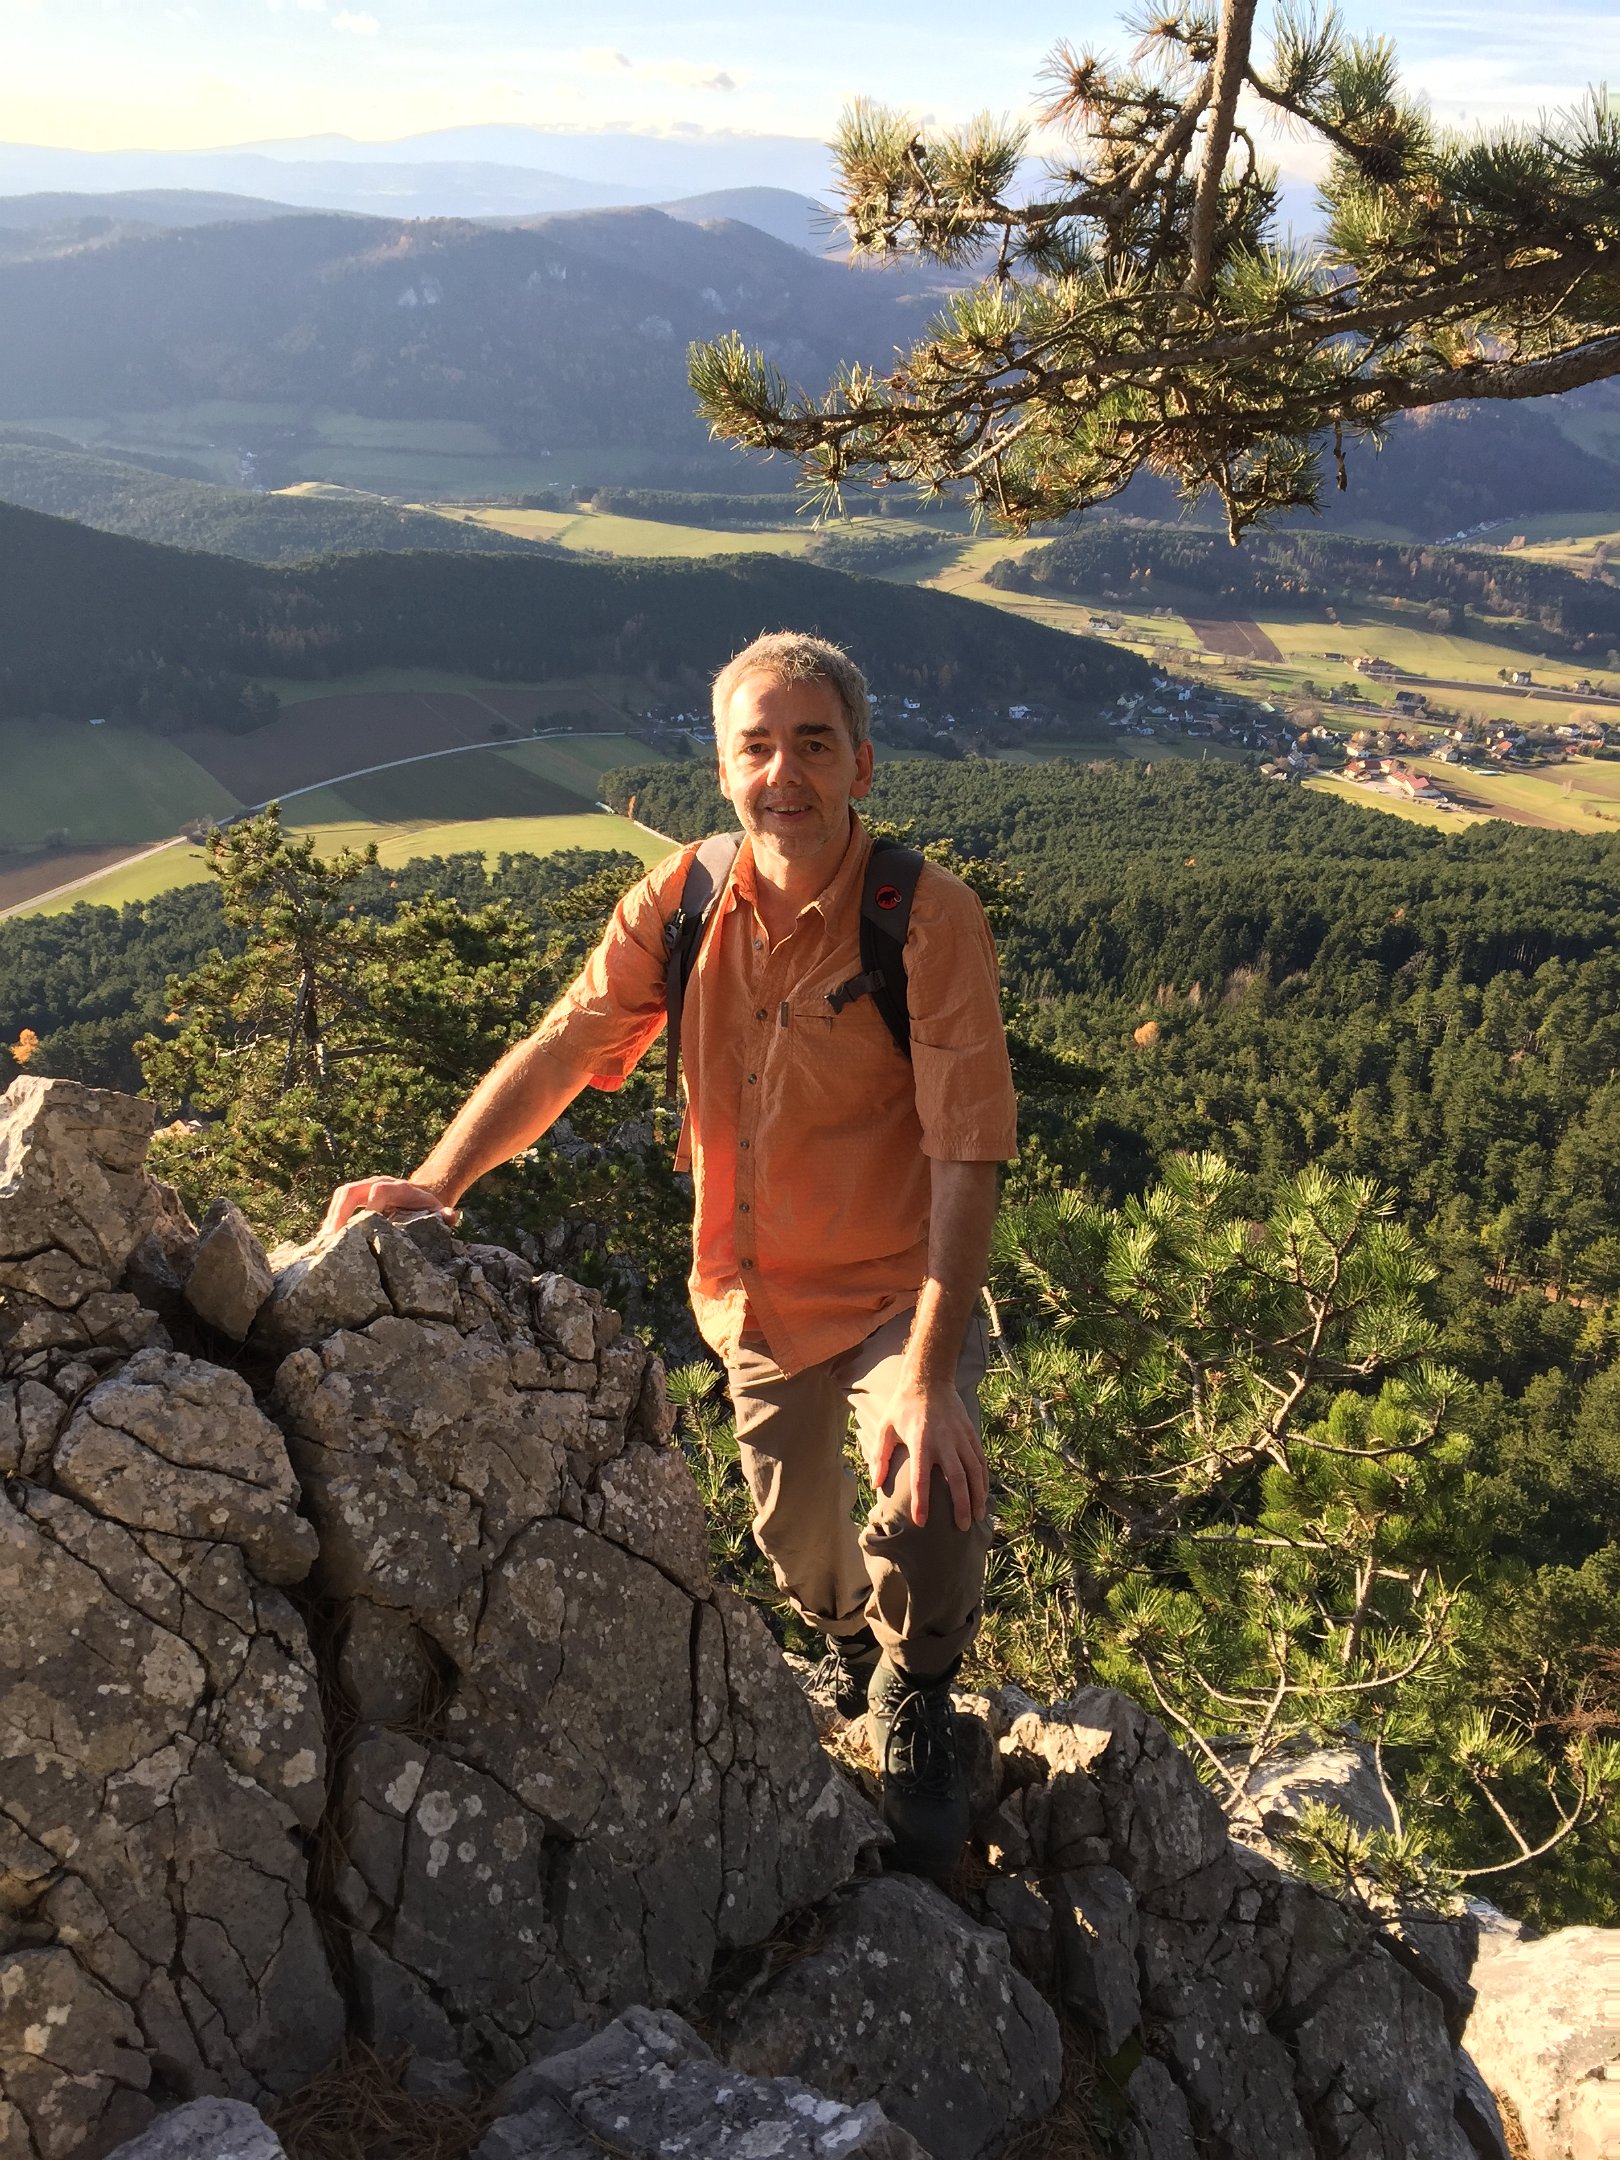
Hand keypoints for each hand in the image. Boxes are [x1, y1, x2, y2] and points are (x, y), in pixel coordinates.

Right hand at [319, 1177, 456, 1238]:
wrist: (423, 1194)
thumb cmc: (429, 1208)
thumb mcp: (439, 1212)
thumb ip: (445, 1215)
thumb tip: (450, 1216)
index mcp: (399, 1188)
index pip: (380, 1190)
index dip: (372, 1206)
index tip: (366, 1226)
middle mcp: (378, 1184)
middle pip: (352, 1190)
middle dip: (341, 1211)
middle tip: (332, 1236)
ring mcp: (365, 1188)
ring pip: (342, 1195)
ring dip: (332, 1215)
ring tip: (324, 1240)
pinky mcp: (357, 1198)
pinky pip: (339, 1203)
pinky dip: (332, 1219)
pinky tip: (326, 1240)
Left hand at [868, 1377, 988, 1531]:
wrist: (929, 1380)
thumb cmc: (903, 1407)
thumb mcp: (885, 1428)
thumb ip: (879, 1456)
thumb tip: (875, 1484)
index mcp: (920, 1442)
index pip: (921, 1478)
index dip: (921, 1502)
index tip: (921, 1522)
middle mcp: (944, 1441)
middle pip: (957, 1479)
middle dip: (961, 1505)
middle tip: (961, 1527)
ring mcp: (960, 1438)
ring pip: (974, 1472)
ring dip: (977, 1496)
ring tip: (977, 1516)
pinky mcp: (971, 1434)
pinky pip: (980, 1461)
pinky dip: (984, 1479)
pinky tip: (983, 1494)